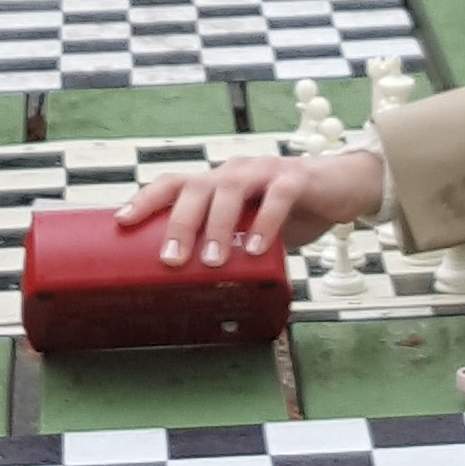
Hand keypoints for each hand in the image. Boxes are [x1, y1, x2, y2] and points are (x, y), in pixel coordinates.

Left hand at [120, 145, 389, 263]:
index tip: (122, 221)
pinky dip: (265, 223)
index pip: (174, 184)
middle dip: (180, 223)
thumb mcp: (250, 229)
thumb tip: (192, 293)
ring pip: (231, 189)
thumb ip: (228, 247)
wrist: (342, 188)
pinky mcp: (295, 178)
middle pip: (197, 188)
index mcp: (217, 182)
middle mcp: (234, 171)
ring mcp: (264, 171)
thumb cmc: (288, 213)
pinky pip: (277, 197)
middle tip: (172, 260)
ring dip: (218, 225)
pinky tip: (255, 248)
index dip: (146, 200)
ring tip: (212, 261)